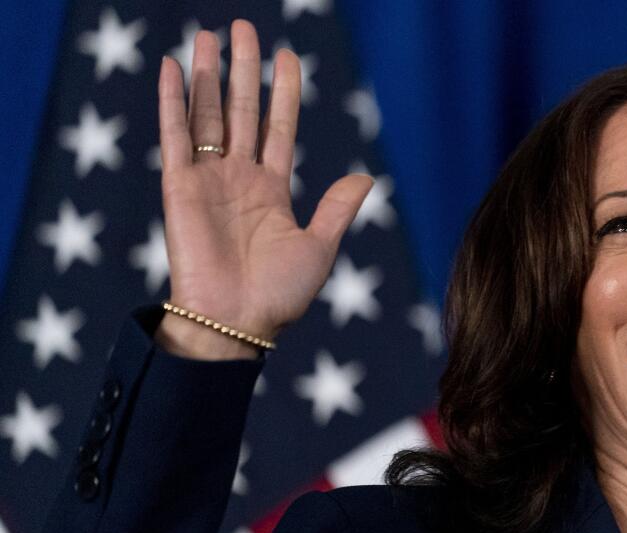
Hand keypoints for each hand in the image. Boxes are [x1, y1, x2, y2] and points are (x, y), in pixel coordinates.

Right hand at [155, 20, 372, 358]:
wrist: (238, 322)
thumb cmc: (280, 295)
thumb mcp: (319, 247)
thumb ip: (338, 209)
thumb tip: (366, 177)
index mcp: (273, 190)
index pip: (280, 127)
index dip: (283, 92)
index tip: (288, 57)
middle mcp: (239, 178)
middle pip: (241, 110)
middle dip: (243, 69)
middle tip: (243, 28)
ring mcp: (208, 180)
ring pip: (207, 114)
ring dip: (206, 74)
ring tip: (208, 35)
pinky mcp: (180, 187)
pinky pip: (175, 136)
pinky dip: (173, 101)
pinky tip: (172, 67)